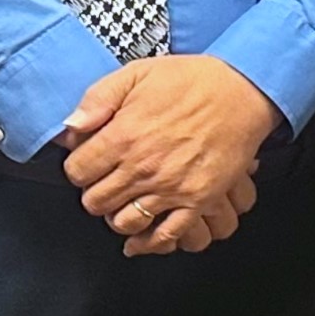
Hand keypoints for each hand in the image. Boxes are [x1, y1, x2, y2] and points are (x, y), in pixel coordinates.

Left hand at [61, 56, 279, 254]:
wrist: (243, 91)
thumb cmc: (194, 80)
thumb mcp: (138, 73)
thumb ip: (98, 98)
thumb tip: (70, 126)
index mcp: (124, 136)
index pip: (77, 171)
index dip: (79, 167)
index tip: (88, 162)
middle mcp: (143, 167)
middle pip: (95, 202)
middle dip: (95, 192)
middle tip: (105, 182)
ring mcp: (171, 188)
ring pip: (124, 223)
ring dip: (118, 215)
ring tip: (124, 202)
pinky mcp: (197, 201)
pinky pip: (166, 236)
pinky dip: (148, 243)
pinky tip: (140, 239)